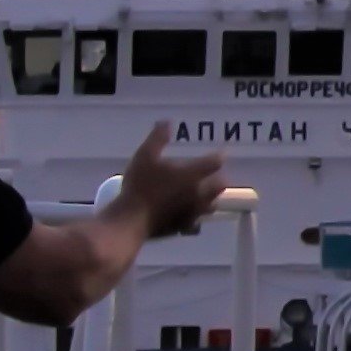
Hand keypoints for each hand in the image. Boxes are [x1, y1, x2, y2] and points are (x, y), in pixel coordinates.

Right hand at [113, 124, 227, 241]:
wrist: (131, 220)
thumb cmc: (139, 185)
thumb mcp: (144, 156)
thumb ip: (157, 139)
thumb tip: (166, 123)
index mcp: (192, 174)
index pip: (214, 162)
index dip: (218, 156)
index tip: (220, 153)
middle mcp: (199, 193)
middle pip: (220, 185)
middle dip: (218, 179)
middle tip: (211, 176)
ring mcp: (193, 212)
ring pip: (211, 205)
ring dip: (210, 199)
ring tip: (201, 196)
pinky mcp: (184, 228)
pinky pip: (196, 223)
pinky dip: (195, 219)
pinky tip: (188, 217)